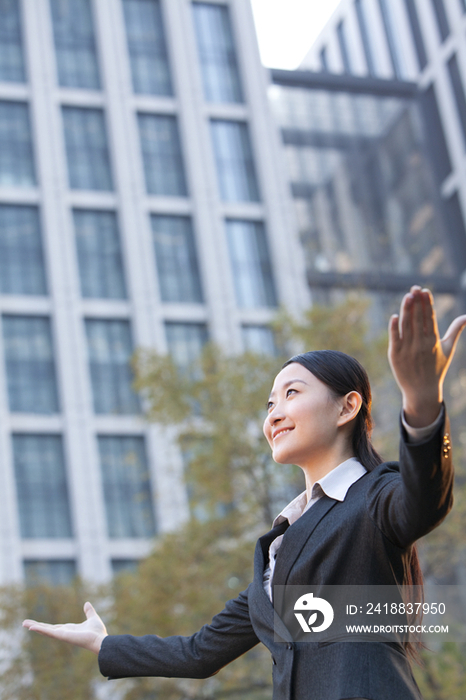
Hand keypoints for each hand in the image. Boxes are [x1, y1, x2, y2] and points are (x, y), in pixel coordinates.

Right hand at [22, 602, 107, 654]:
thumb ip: (89, 611)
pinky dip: (40, 629)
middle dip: (36, 626)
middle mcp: (64, 632)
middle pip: (47, 629)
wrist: (100, 639)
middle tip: (25, 623)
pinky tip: (32, 627)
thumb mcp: (92, 618)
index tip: (37, 624)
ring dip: (35, 627)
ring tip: (24, 624)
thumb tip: (87, 603)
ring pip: (45, 630)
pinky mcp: (62, 636)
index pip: (54, 627)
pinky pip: (49, 632)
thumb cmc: (97, 632)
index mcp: (69, 629)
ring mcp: (62, 635)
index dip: (45, 626)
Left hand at [388, 286, 465, 427]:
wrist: (422, 391)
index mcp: (433, 341)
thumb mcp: (448, 349)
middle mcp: (421, 344)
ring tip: (407, 296)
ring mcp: (407, 349)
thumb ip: (456, 330)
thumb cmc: (436, 369)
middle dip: (416, 302)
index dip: (427, 303)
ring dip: (406, 310)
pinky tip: (395, 316)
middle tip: (414, 288)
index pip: (430, 318)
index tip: (425, 290)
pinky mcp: (395, 355)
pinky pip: (394, 338)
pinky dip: (394, 327)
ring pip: (406, 326)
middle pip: (418, 319)